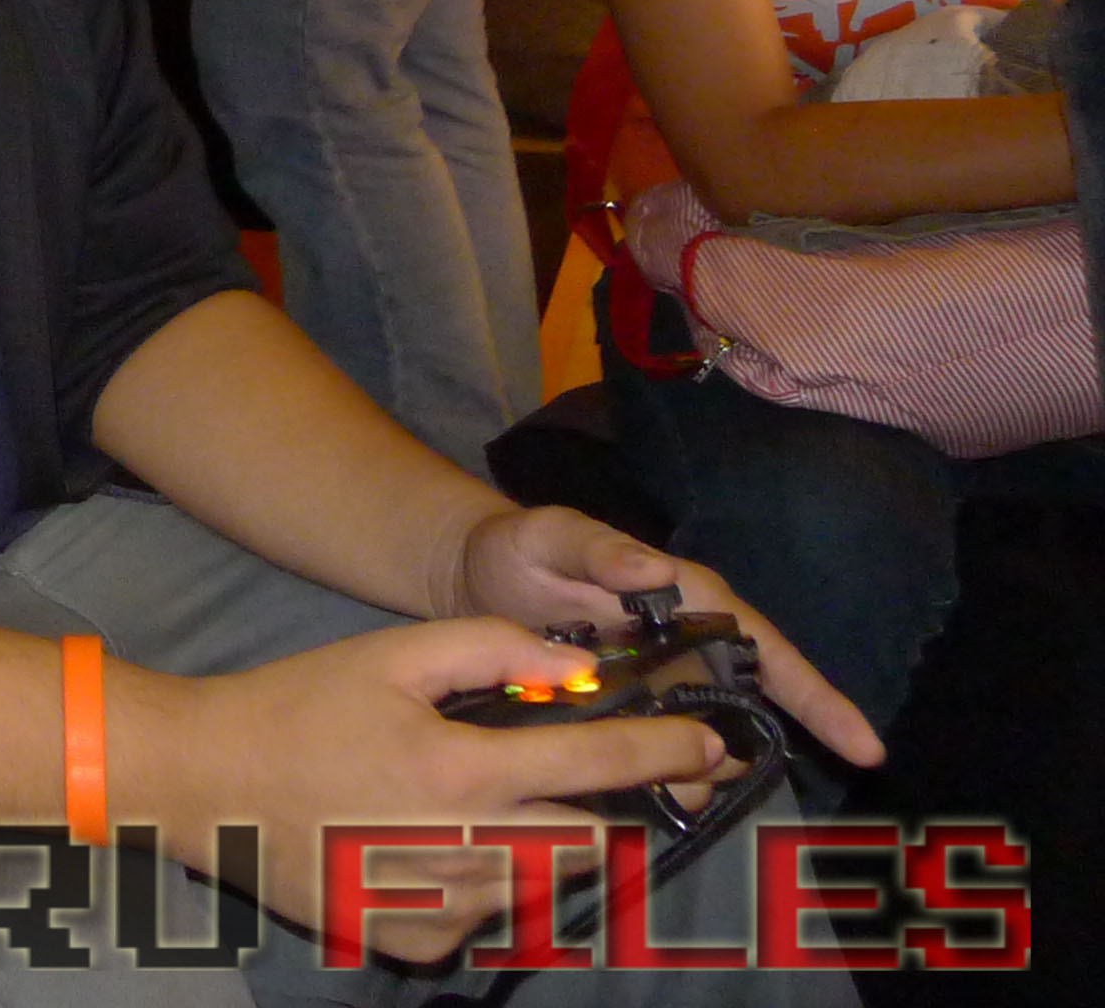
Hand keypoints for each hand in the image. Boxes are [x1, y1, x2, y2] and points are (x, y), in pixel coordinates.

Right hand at [132, 619, 727, 964]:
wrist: (203, 782)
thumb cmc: (298, 706)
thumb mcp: (389, 655)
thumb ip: (489, 649)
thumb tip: (573, 668)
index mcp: (460, 771)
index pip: (599, 767)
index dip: (666, 753)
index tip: (708, 746)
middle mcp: (461, 851)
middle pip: (592, 848)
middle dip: (613, 816)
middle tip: (599, 787)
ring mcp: (438, 909)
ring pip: (542, 888)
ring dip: (547, 851)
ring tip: (497, 811)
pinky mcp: (412, 943)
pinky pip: (487, 922)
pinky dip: (489, 889)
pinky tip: (442, 849)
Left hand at [444, 502, 881, 769]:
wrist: (470, 576)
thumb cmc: (523, 547)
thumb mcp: (553, 533)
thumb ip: (598, 546)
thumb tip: (657, 566)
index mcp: (689, 600)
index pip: (769, 648)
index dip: (817, 698)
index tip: (865, 747)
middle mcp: (686, 647)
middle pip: (744, 707)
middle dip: (749, 748)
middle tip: (723, 779)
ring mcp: (657, 684)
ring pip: (702, 738)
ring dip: (698, 770)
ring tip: (677, 795)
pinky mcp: (621, 712)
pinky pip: (653, 750)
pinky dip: (655, 774)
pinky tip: (643, 801)